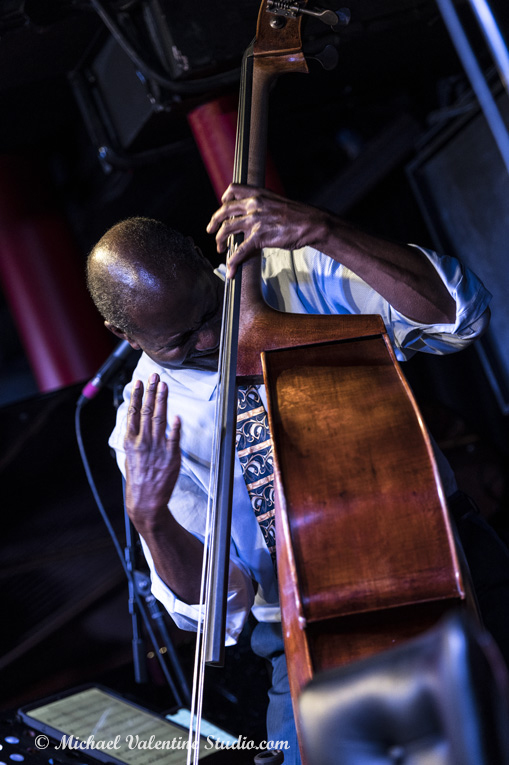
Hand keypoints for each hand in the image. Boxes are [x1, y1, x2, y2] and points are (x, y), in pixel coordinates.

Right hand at [124, 373, 180, 530]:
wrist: (146, 501)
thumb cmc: (138, 477)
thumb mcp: (129, 455)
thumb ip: (134, 437)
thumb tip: (136, 419)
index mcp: (130, 441)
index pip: (133, 413)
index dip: (136, 396)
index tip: (139, 382)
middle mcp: (143, 442)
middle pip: (147, 411)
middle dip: (151, 391)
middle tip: (155, 376)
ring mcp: (157, 449)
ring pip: (160, 420)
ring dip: (162, 401)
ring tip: (164, 386)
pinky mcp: (171, 457)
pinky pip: (173, 439)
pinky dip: (175, 427)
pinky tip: (176, 416)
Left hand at [206, 183, 327, 276]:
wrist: (311, 223)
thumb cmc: (298, 215)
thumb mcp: (277, 203)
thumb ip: (263, 206)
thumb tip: (255, 215)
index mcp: (258, 194)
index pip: (233, 189)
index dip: (224, 198)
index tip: (222, 205)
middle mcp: (253, 205)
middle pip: (224, 211)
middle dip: (214, 221)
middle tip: (210, 230)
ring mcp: (255, 221)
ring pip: (227, 229)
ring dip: (220, 240)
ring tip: (219, 248)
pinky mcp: (259, 237)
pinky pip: (240, 250)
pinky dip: (233, 262)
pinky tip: (231, 270)